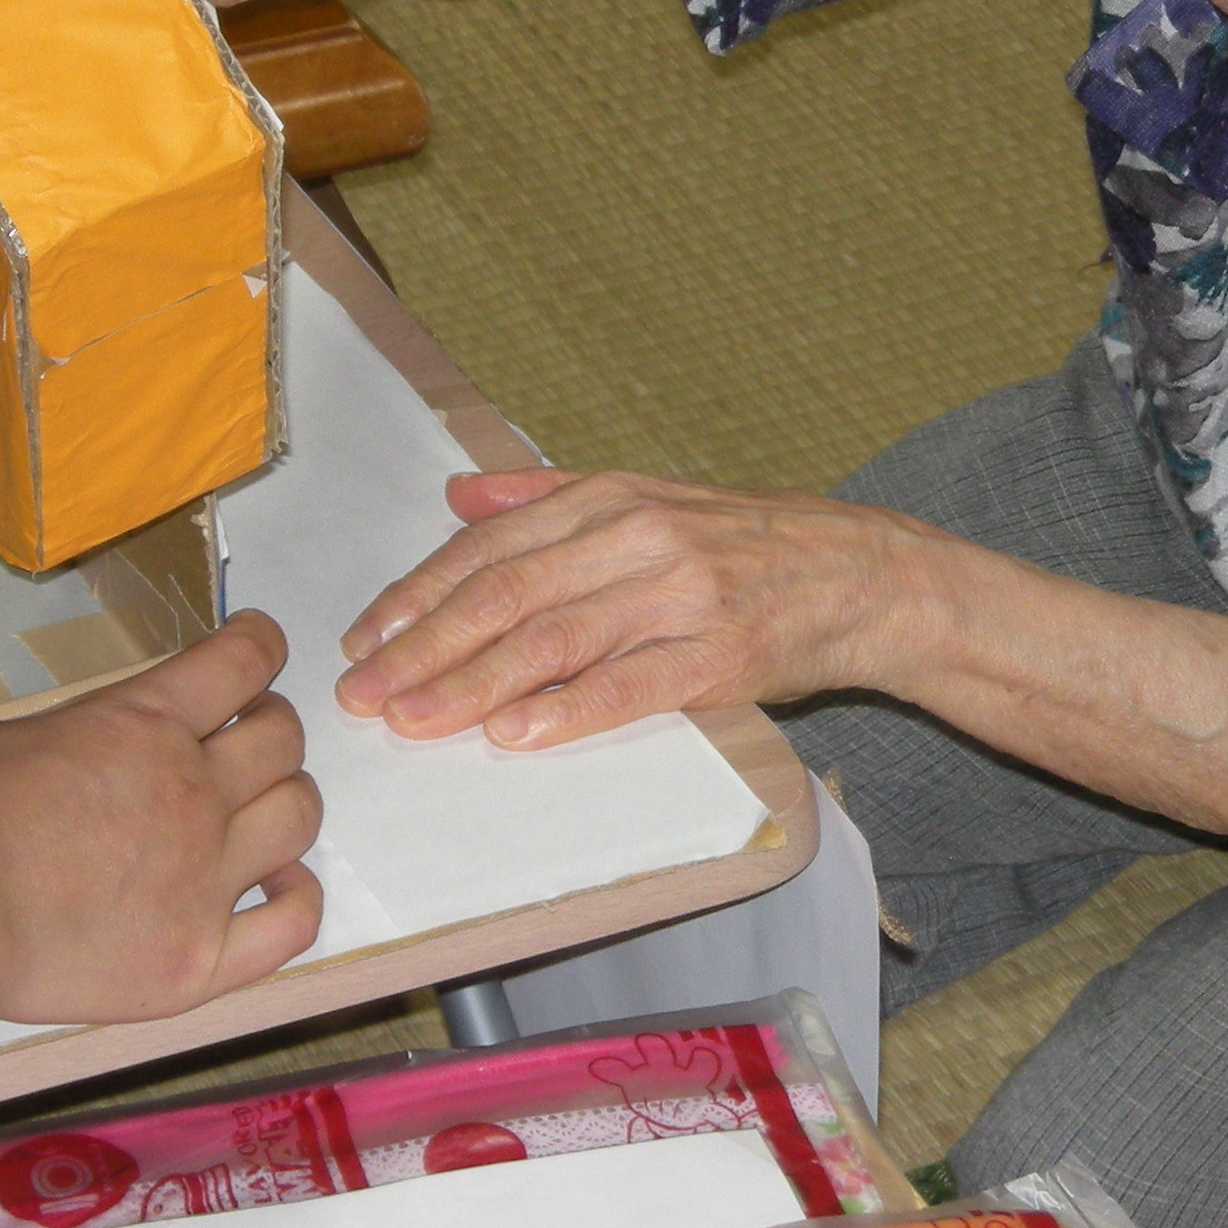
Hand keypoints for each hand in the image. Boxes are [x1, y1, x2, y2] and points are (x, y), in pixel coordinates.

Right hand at [0, 610, 321, 1024]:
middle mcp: (193, 791)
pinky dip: (298, 900)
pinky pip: (292, 924)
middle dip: (269, 727)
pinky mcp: (197, 958)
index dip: (259, 644)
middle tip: (241, 737)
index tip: (254, 646)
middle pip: (282, 738)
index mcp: (144, 721)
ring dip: (285, 803)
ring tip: (258, 808)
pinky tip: (278, 888)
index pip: (244, 660)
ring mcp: (203, 878)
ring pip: (298, 818)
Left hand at [333, 469, 924, 747]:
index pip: (490, 549)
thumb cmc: (747, 542)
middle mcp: (638, 537)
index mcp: (611, 498)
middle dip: (424, 648)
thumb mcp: (647, 497)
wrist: (863, 572)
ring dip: (473, 686)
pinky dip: (570, 710)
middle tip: (363, 695)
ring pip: (554, 641)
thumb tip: (458, 494)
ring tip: (415, 722)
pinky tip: (518, 734)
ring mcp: (680, 594)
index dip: (418, 596)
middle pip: (507, 594)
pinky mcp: (721, 651)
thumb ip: (546, 498)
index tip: (364, 640)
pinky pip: (632, 684)